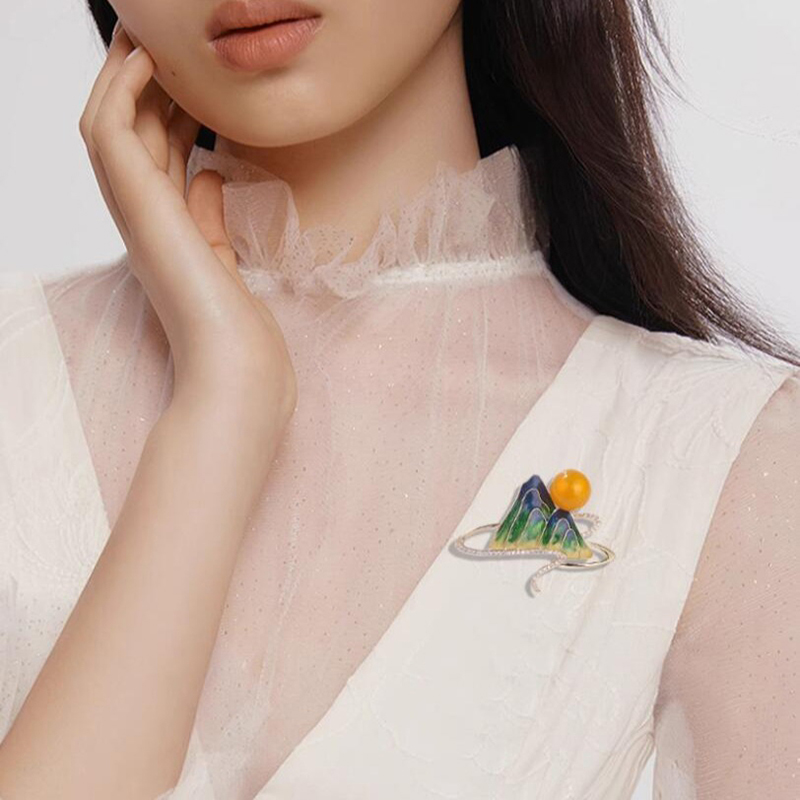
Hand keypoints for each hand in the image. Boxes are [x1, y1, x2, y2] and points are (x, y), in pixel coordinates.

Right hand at [78, 23, 296, 425]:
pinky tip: (145, 62)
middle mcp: (141, 216)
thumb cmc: (235, 326)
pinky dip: (122, 91)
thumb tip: (211, 171)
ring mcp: (133, 212)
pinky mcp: (137, 207)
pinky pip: (111, 133)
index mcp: (163, 227)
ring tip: (145, 36)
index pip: (156, 154)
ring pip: (108, 124)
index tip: (189, 77)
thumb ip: (210, 212)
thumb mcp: (223, 254)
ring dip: (123, 75)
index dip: (166, 108)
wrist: (236, 366)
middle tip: (161, 41)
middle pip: (131, 132)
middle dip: (143, 82)